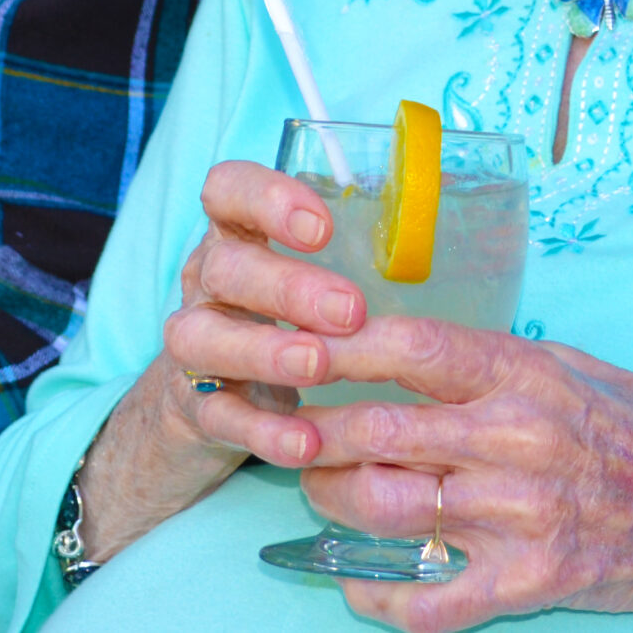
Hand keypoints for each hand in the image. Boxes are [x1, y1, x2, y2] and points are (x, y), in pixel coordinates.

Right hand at [76, 159, 368, 562]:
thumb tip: (438, 244)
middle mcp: (206, 284)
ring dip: (262, 351)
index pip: (227, 190)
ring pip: (202, 338)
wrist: (211, 398)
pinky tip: (305, 442)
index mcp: (235, 237)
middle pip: (224, 267)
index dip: (266, 199)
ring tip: (317, 365)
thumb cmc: (283, 320)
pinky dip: (261, 430)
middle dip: (286, 286)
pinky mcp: (193, 406)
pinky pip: (218, 416)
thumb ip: (353, 260)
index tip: (323, 228)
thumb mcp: (304, 278)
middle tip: (349, 310)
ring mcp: (194, 345)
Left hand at [300, 316, 632, 632]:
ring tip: (314, 488)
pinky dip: (380, 598)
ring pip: (387, 507)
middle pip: (378, 430)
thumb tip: (411, 341)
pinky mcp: (528, 584)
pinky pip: (430, 600)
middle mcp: (516, 442)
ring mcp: (520, 518)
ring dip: (332, 501)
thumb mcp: (576, 367)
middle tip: (280, 425)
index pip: (407, 348)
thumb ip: (494, 358)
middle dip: (312, 429)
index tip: (290, 339)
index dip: (336, 344)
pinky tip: (357, 587)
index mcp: (526, 377)